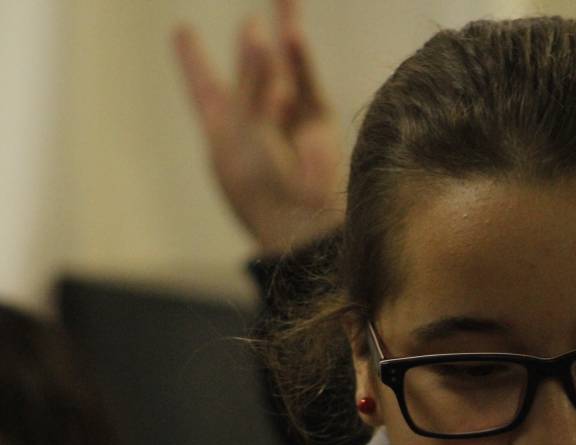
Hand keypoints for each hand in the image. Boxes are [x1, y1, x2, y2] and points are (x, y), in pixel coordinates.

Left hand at [173, 0, 343, 252]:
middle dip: (254, 41)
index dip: (193, 59)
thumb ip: (250, 77)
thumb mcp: (241, 126)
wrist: (299, 219)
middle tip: (254, 15)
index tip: (181, 31)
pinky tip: (292, 33)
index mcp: (223, 128)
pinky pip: (307, 82)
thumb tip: (254, 27)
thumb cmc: (258, 183)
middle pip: (253, 70)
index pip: (205, 86)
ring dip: (286, 33)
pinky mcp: (319, 122)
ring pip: (287, 69)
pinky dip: (301, 58)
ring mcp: (290, 120)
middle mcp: (257, 120)